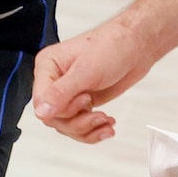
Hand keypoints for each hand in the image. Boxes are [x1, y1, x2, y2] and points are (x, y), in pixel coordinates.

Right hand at [32, 21, 154, 143]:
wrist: (136, 47)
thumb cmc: (112, 46)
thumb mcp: (86, 70)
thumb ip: (61, 92)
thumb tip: (41, 111)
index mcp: (48, 66)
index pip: (41, 100)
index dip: (61, 109)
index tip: (82, 105)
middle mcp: (55, 81)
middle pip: (53, 117)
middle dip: (77, 122)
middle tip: (96, 114)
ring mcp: (69, 94)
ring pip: (66, 125)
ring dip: (87, 128)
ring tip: (104, 121)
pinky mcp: (82, 102)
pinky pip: (79, 125)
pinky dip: (93, 130)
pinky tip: (105, 125)